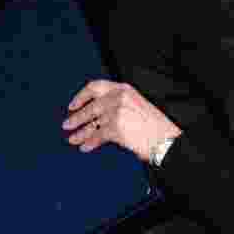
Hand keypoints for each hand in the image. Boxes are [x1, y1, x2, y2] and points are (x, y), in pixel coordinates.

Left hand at [62, 80, 181, 160]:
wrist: (166, 139)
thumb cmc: (156, 126)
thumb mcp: (137, 106)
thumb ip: (119, 105)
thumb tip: (98, 116)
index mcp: (124, 89)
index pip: (96, 87)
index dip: (81, 96)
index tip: (73, 105)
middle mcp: (119, 97)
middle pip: (90, 106)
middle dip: (77, 117)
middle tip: (67, 124)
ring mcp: (116, 111)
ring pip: (91, 122)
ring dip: (81, 132)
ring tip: (73, 139)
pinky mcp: (115, 127)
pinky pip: (97, 136)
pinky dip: (90, 142)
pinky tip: (85, 147)